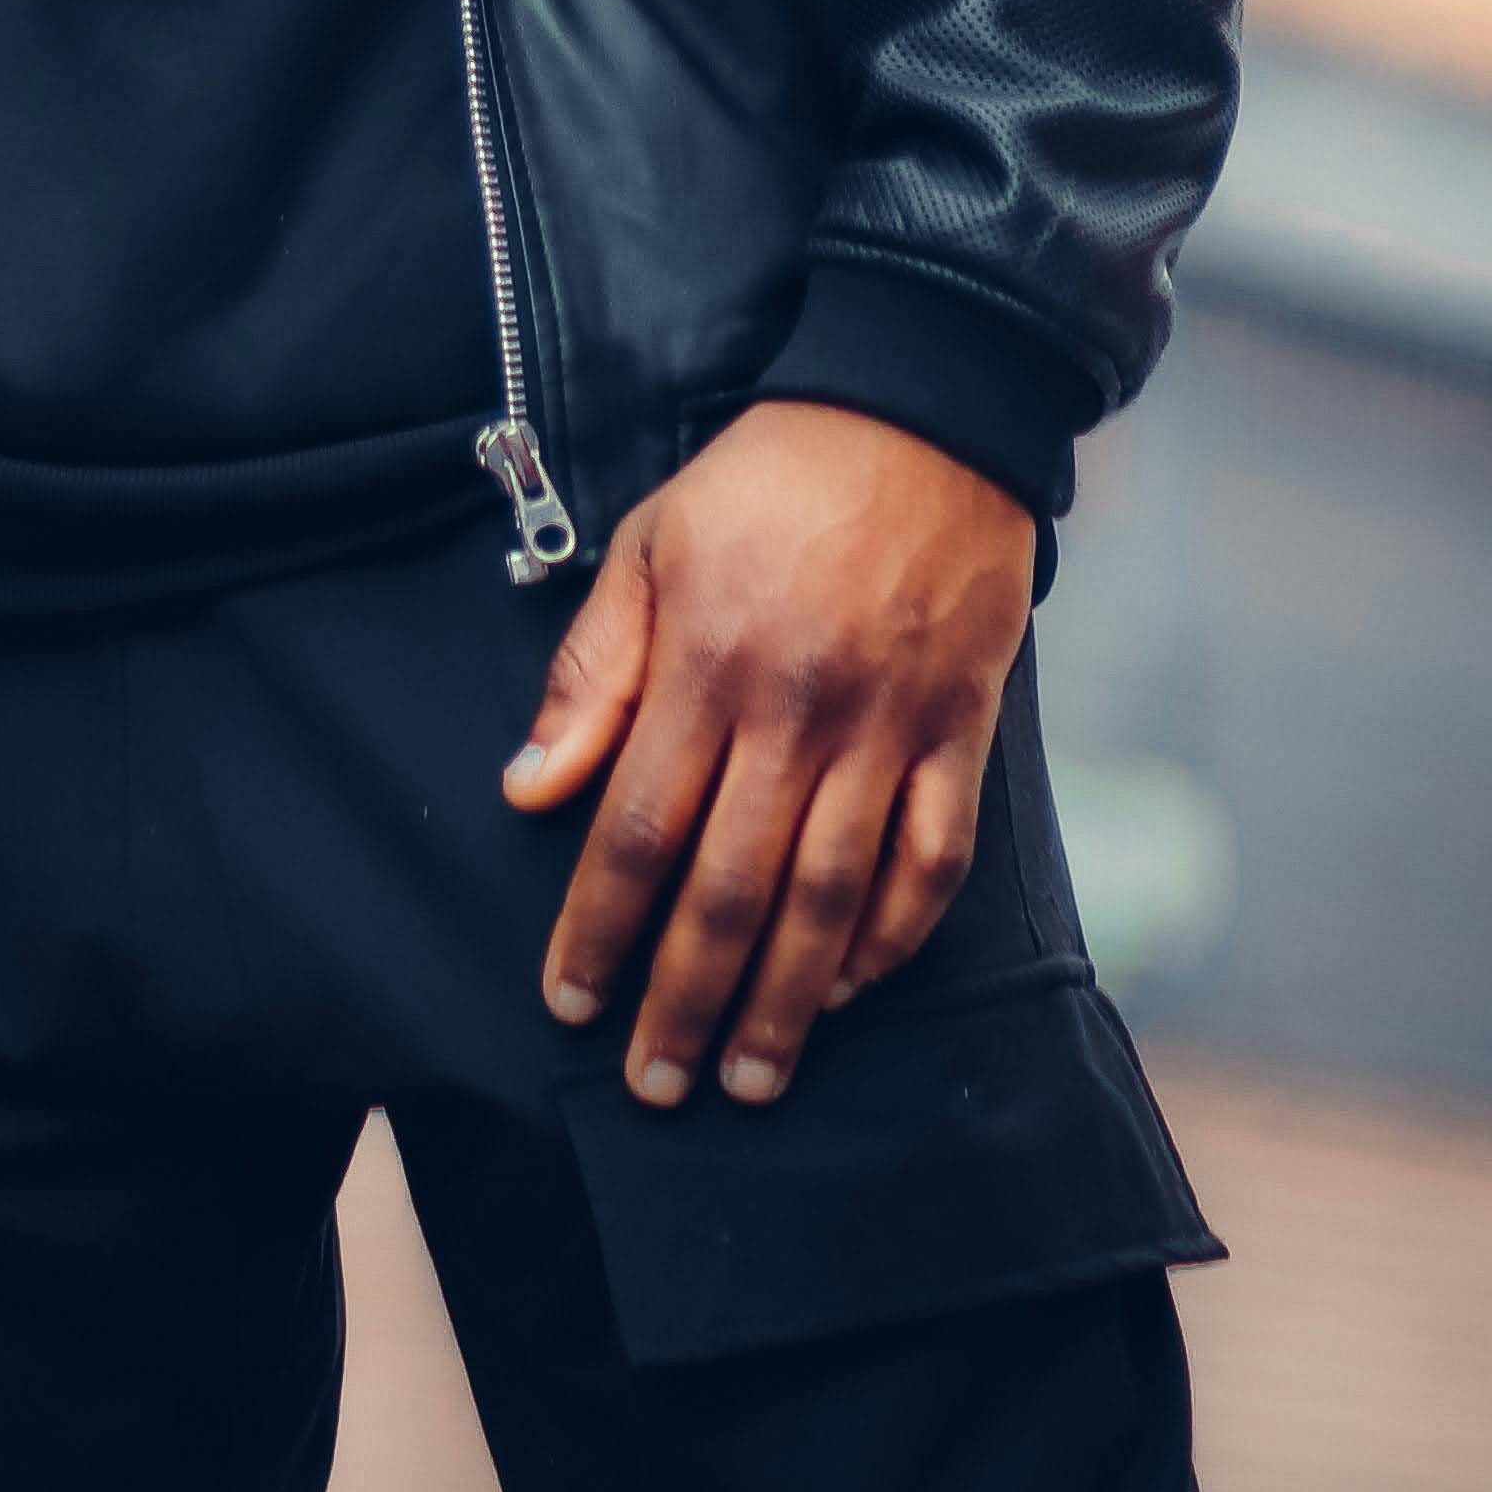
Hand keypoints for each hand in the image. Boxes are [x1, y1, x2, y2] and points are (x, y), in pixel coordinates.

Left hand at [501, 404, 1036, 1112]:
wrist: (919, 409)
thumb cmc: (767, 481)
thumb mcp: (652, 545)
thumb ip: (591, 673)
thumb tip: (531, 789)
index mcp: (708, 663)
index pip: (638, 829)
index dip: (598, 928)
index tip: (569, 1002)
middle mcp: (797, 709)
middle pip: (730, 890)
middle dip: (685, 1001)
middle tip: (657, 1082)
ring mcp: (888, 726)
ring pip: (830, 898)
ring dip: (784, 1003)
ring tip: (751, 1078)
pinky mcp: (960, 729)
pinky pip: (932, 861)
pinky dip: (892, 938)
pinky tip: (849, 985)